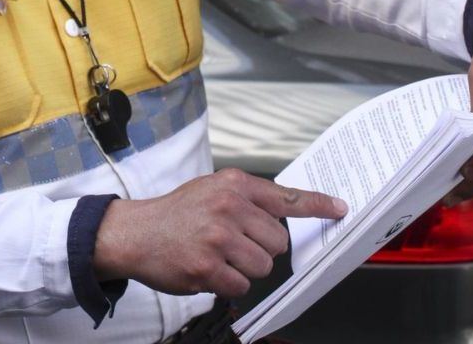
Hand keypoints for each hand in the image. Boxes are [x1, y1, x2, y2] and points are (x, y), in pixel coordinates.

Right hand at [92, 169, 346, 298]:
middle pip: (278, 242)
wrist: (133, 233)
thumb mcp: (211, 191)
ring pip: (262, 267)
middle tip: (232, 244)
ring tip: (217, 257)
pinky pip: (240, 286)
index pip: (284, 196)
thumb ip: (245, 199)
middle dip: (260, 249)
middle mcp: (228, 207)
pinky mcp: (207, 266)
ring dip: (243, 269)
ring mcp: (218, 237)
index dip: (317, 205)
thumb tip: (283, 214)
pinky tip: (207, 270)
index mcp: (232, 186)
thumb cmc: (174, 214)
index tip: (339, 209)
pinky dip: (227, 285)